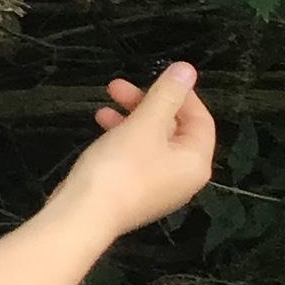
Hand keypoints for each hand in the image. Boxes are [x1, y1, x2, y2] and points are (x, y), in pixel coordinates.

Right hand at [55, 65, 215, 240]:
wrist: (84, 215)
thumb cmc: (120, 168)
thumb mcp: (144, 124)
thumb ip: (166, 94)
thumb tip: (187, 69)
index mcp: (194, 162)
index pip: (200, 119)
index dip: (180, 94)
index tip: (154, 76)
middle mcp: (183, 179)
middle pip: (174, 131)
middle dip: (147, 105)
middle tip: (117, 88)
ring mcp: (159, 190)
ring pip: (152, 144)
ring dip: (130, 121)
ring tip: (102, 109)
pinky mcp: (135, 196)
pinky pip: (136, 160)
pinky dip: (122, 141)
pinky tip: (100, 132)